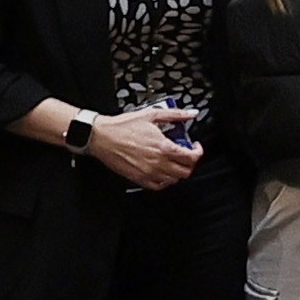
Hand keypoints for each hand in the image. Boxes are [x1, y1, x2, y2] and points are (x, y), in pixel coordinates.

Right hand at [78, 108, 205, 190]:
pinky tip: (162, 171)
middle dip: (189, 162)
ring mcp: (148, 173)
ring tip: (173, 161)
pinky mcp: (138, 179)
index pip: (191, 158)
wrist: (101, 137)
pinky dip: (164, 180)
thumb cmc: (122, 126)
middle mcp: (158, 163)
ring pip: (174, 180)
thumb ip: (175, 114)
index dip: (198, 152)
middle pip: (185, 171)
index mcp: (163, 147)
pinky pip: (158, 186)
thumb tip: (191, 113)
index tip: (195, 147)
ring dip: (178, 171)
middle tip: (185, 154)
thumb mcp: (152, 115)